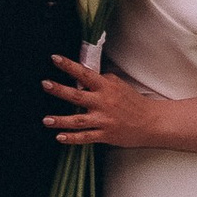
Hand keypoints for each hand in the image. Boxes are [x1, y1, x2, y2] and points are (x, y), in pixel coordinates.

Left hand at [44, 53, 160, 148]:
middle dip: (59, 90)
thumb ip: (102, 81)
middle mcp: (103, 102)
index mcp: (106, 87)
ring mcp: (104, 120)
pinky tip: (60, 137)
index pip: (84, 73)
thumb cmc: (133, 102)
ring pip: (78, 120)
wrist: (151, 122)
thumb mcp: (118, 85)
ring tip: (45, 120)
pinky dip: (72, 138)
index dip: (69, 65)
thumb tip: (83, 77)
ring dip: (60, 120)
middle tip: (45, 84)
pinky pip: (85, 137)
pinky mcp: (105, 135)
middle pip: (77, 95)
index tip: (54, 58)